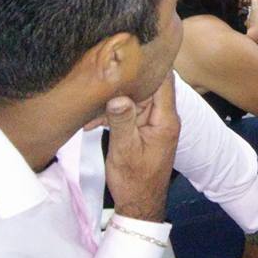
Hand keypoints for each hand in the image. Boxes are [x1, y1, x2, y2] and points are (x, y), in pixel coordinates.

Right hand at [106, 73, 179, 222]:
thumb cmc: (134, 180)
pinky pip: (131, 115)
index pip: (164, 82)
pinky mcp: (146, 131)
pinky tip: (94, 123)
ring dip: (115, 103)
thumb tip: (118, 95)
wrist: (140, 205)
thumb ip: (122, 120)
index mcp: (165, 119)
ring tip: (92, 110)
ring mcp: (155, 124)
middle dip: (126, 85)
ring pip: (137, 102)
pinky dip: (115, 116)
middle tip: (103, 79)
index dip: (152, 66)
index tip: (134, 52)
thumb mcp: (124, 149)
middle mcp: (164, 118)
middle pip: (148, 89)